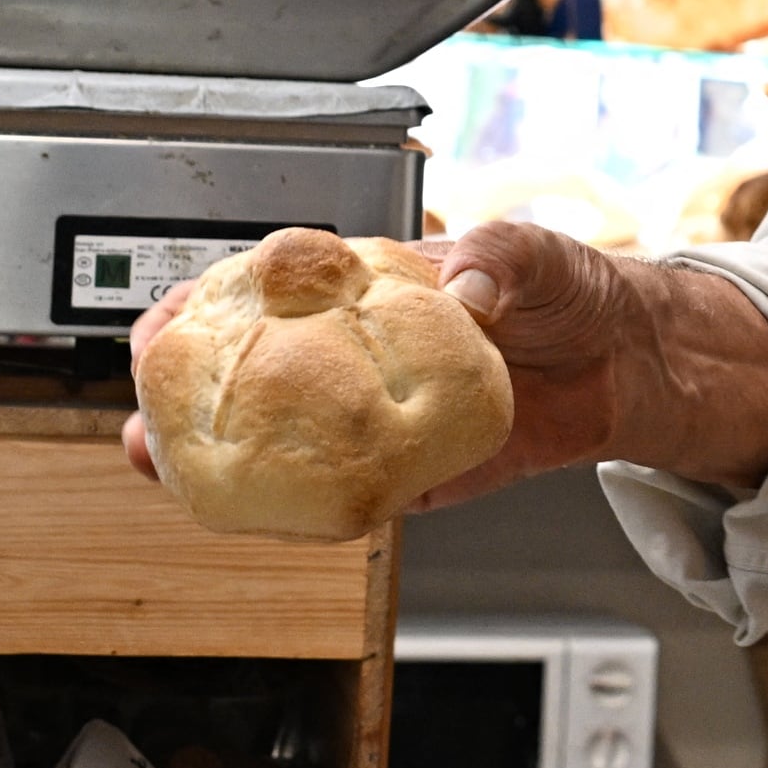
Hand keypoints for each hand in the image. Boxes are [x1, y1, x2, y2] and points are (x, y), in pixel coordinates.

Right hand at [120, 223, 767, 504]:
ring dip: (216, 463)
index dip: (204, 308)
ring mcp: (374, 420)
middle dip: (180, 393)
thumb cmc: (563, 291)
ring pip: (277, 448)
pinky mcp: (412, 475)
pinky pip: (349, 497)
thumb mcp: (531, 252)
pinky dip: (307, 510)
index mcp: (358, 291)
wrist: (622, 360)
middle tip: (145, 412)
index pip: (260, 294)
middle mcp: (350, 358)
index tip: (171, 322)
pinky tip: (266, 516)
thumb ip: (496, 260)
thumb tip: (466, 290)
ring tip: (164, 470)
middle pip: (245, 378)